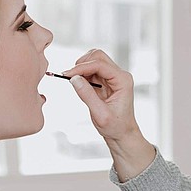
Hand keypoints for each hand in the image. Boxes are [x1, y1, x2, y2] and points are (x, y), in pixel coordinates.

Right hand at [63, 49, 155, 180]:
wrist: (122, 134)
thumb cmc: (115, 126)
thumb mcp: (100, 114)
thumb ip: (87, 95)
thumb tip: (74, 78)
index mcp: (123, 81)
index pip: (100, 64)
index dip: (81, 67)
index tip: (67, 74)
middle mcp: (120, 75)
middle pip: (98, 56)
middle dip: (82, 64)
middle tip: (70, 77)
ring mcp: (113, 77)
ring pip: (94, 61)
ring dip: (82, 68)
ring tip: (75, 82)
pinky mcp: (106, 81)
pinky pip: (92, 70)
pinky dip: (82, 74)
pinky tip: (79, 85)